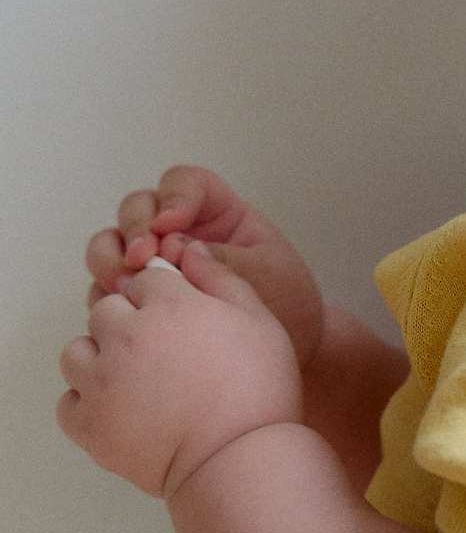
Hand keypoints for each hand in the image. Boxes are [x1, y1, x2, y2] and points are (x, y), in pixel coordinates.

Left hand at [56, 239, 304, 502]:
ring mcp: (102, 381)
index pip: (146, 278)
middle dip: (129, 323)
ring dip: (101, 360)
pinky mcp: (89, 423)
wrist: (240, 462)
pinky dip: (88, 404)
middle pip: (107, 308)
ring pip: (79, 351)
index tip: (182, 322)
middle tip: (162, 355)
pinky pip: (69, 401)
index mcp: (170, 304)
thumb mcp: (260, 321)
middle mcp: (127, 335)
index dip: (166, 297)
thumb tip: (187, 250)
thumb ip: (222, 277)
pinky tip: (121, 410)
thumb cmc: (258, 392)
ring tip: (135, 382)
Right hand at [83, 164, 324, 374]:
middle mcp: (180, 231)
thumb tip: (169, 247)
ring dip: (110, 261)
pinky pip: (109, 289)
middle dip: (133, 229)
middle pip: (137, 209)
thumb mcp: (266, 273)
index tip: (169, 224)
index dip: (172, 197)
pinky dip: (108, 296)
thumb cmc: (286, 303)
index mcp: (216, 212)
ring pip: (112, 246)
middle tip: (140, 259)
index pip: (184, 184)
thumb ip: (220, 258)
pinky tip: (121, 313)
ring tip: (126, 288)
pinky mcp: (140, 298)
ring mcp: (155, 264)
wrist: (291, 349)